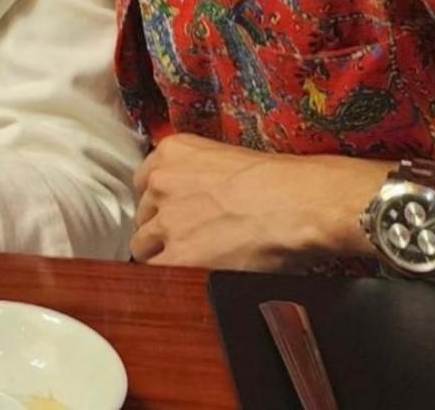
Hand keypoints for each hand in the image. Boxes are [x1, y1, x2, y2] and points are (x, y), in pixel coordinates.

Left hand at [131, 133, 379, 269]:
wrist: (293, 203)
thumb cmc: (278, 183)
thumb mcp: (224, 160)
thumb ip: (197, 175)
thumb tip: (198, 198)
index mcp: (172, 152)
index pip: (145, 182)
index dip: (158, 203)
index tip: (169, 214)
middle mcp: (161, 182)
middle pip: (142, 214)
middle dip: (159, 229)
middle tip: (183, 242)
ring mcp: (166, 219)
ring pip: (142, 245)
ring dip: (161, 255)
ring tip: (188, 265)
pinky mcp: (177, 256)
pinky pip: (155, 273)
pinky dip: (168, 278)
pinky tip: (186, 282)